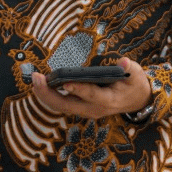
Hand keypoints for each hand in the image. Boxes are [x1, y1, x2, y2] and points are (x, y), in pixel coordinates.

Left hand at [31, 57, 152, 119]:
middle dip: (49, 94)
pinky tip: (40, 83)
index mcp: (108, 101)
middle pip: (67, 105)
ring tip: (34, 79)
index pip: (91, 95)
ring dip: (45, 94)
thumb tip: (123, 61)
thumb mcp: (136, 75)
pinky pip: (61, 103)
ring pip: (61, 106)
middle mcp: (94, 109)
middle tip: (37, 79)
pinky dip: (49, 94)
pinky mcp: (80, 107)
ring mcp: (85, 110)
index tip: (65, 83)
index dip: (79, 89)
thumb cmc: (134, 85)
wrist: (136, 100)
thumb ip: (129, 68)